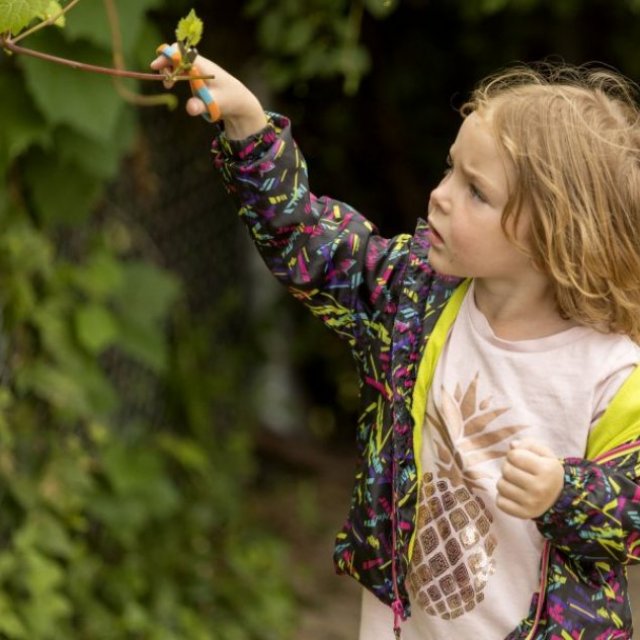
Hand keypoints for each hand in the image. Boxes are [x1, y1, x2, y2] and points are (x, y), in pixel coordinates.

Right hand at [150, 46, 267, 139]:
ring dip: (168, 68)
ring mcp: (198, 68)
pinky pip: (181, 67)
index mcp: (203, 65)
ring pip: (177, 60)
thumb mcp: (215, 105)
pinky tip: (171, 82)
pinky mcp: (198, 75)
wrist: (241, 102)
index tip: (155, 67)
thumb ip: (202, 106)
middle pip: (176, 53)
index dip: (166, 56)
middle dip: (165, 62)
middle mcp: (200, 63)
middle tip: (165, 81)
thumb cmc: (230, 101)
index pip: (180, 52)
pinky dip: (173, 72)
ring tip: (168, 84)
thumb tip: (190, 109)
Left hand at [496, 438, 563, 518]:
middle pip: (506, 470)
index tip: (520, 459)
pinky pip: (500, 502)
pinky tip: (514, 494)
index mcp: (547, 469)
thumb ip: (529, 444)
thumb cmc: (546, 471)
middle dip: (508, 467)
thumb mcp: (544, 454)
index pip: (514, 455)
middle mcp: (540, 488)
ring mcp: (532, 503)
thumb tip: (512, 445)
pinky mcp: (523, 514)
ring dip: (504, 481)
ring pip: (500, 485)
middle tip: (516, 470)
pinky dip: (503, 496)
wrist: (557, 498)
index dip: (514, 454)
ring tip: (515, 482)